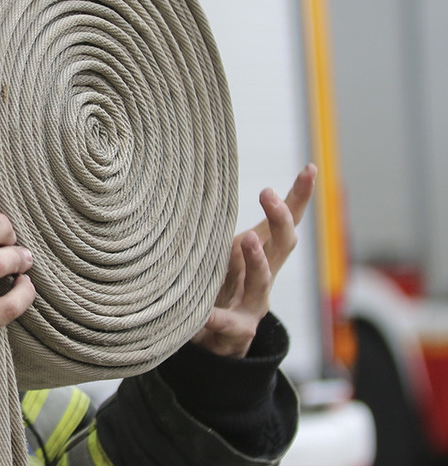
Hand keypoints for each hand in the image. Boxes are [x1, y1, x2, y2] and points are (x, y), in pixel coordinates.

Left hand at [191, 163, 316, 356]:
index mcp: (262, 256)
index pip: (285, 224)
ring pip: (261, 282)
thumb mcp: (225, 259)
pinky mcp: (236, 331)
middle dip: (280, 219)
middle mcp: (264, 279)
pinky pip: (225, 322)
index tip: (310, 169)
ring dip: (256, 260)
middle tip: (268, 193)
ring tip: (245, 240)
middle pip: (283, 246)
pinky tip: (204, 313)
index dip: (299, 198)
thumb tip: (221, 202)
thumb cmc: (218, 291)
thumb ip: (229, 237)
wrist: (217, 345)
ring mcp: (253, 305)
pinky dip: (214, 316)